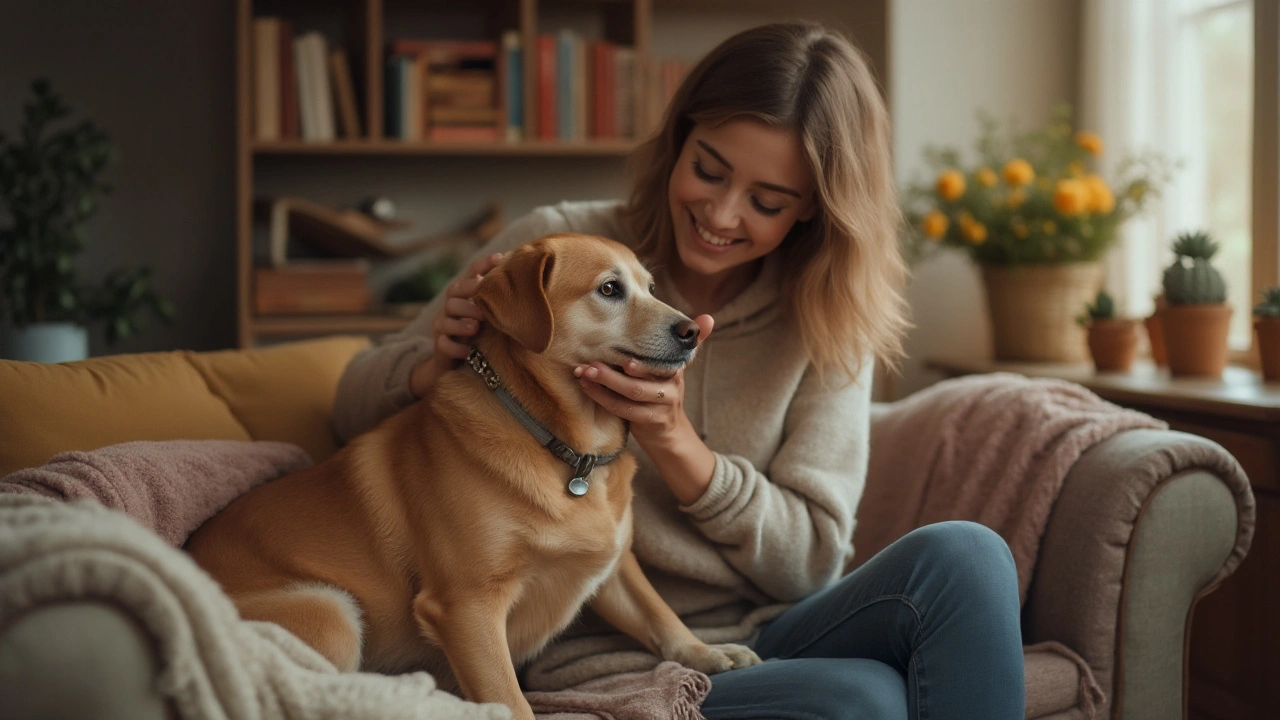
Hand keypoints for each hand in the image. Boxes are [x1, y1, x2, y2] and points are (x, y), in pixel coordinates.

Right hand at [410, 251, 503, 397]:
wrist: (458, 361)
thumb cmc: (482, 331)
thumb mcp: (493, 313)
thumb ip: (504, 299)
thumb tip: (532, 280)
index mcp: (466, 293)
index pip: (472, 272)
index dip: (484, 264)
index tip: (499, 258)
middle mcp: (451, 305)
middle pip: (454, 291)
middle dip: (469, 290)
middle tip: (484, 294)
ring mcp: (443, 325)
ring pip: (445, 318)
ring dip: (461, 322)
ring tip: (476, 327)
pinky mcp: (440, 346)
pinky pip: (443, 344)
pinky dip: (455, 347)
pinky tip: (468, 351)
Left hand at [574, 315, 713, 447]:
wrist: (668, 432)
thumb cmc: (664, 393)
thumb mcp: (675, 367)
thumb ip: (688, 344)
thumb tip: (708, 318)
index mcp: (676, 369)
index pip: (660, 360)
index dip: (642, 360)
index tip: (623, 356)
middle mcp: (672, 386)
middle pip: (641, 380)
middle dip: (614, 372)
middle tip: (592, 364)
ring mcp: (661, 405)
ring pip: (631, 395)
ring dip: (605, 384)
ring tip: (585, 373)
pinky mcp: (649, 420)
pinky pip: (623, 409)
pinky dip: (603, 398)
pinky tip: (587, 386)